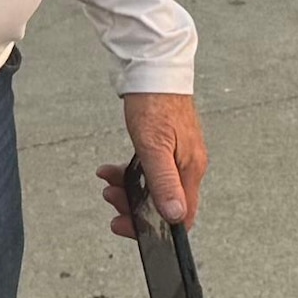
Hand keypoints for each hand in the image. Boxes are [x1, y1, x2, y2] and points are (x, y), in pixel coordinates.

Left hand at [99, 89, 203, 237]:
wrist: (154, 68)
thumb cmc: (155, 104)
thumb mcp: (153, 148)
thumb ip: (164, 183)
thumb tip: (176, 217)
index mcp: (190, 169)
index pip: (181, 217)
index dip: (155, 229)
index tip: (128, 226)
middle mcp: (188, 165)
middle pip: (165, 204)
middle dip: (134, 207)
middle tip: (111, 199)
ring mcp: (179, 155)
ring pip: (154, 188)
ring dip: (128, 190)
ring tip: (107, 183)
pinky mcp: (168, 146)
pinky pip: (150, 171)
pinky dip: (130, 174)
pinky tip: (112, 169)